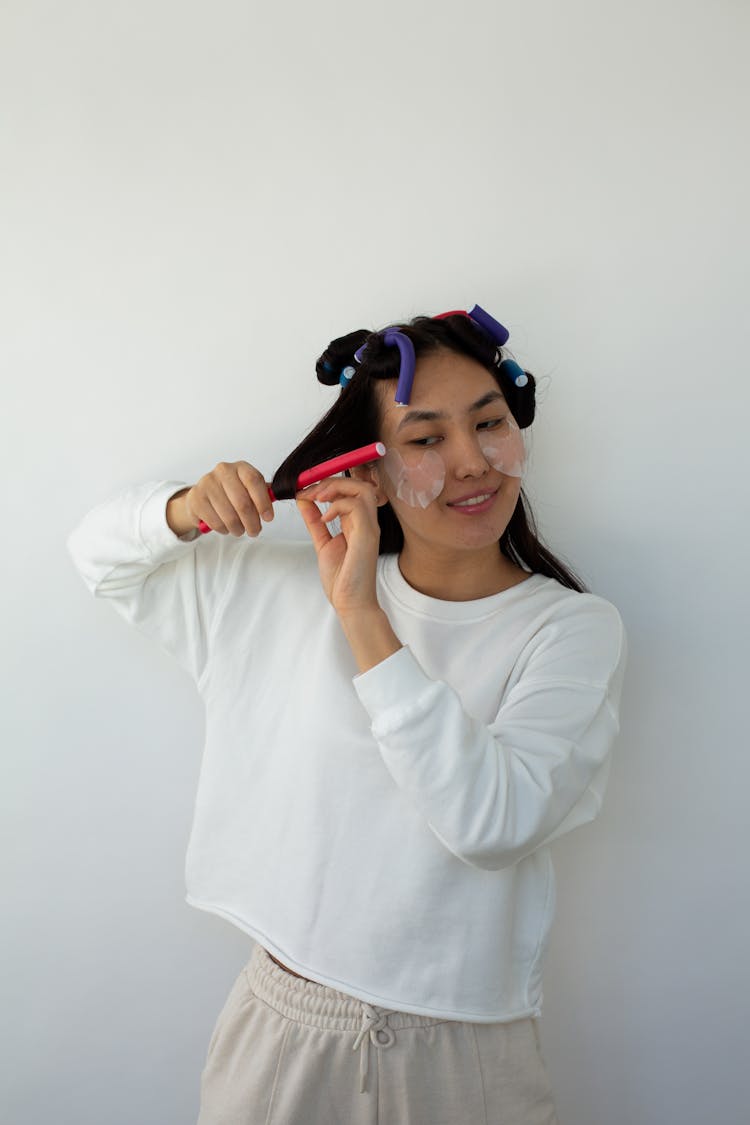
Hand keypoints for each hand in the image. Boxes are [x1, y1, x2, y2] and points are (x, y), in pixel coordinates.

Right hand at [181, 461, 273, 535]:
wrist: (203, 496)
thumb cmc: (232, 493)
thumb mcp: (249, 489)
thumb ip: (265, 494)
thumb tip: (285, 496)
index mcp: (240, 467)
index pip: (254, 481)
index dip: (263, 502)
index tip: (268, 518)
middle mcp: (223, 471)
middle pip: (242, 503)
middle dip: (252, 522)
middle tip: (255, 531)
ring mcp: (207, 483)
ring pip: (229, 516)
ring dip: (238, 529)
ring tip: (240, 530)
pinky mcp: (196, 498)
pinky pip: (215, 522)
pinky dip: (224, 530)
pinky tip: (226, 527)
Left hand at [296, 476, 381, 615]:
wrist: (350, 602)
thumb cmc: (342, 579)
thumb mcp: (322, 543)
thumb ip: (315, 522)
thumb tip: (304, 501)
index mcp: (356, 524)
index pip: (350, 491)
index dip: (328, 485)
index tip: (305, 491)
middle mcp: (365, 523)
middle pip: (358, 484)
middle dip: (332, 482)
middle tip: (311, 492)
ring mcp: (369, 528)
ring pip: (363, 489)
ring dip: (337, 488)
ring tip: (318, 498)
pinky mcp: (368, 535)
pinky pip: (358, 506)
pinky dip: (339, 505)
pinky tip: (325, 516)